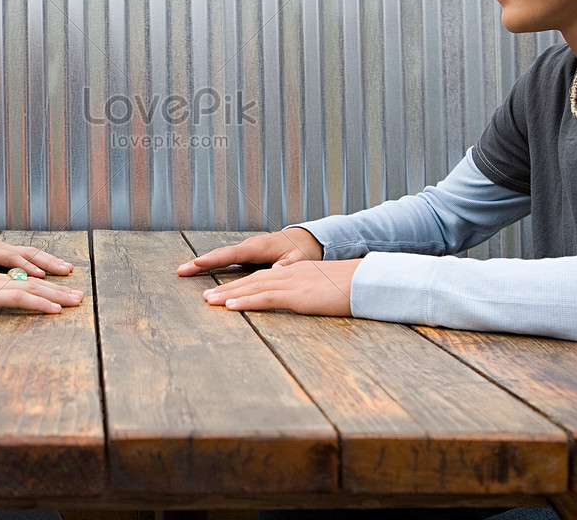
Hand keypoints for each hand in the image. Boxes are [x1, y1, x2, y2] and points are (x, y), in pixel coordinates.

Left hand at [0, 228, 74, 277]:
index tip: (41, 276)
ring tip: (69, 269)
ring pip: (33, 253)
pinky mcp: (7, 252)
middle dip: (50, 263)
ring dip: (51, 261)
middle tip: (68, 271)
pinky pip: (30, 255)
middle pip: (30, 254)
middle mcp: (2, 247)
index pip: (13, 259)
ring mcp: (6, 248)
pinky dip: (44, 260)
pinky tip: (54, 267)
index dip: (27, 267)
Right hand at [0, 261, 83, 315]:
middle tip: (80, 297)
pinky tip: (56, 309)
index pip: (21, 283)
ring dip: (58, 295)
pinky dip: (40, 303)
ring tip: (77, 301)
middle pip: (34, 283)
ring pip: (33, 289)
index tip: (59, 293)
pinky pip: (20, 298)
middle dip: (59, 290)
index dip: (42, 287)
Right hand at [176, 227, 321, 276]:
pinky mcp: (246, 254)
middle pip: (220, 254)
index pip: (232, 254)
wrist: (305, 239)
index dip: (215, 260)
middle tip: (180, 270)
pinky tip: (199, 270)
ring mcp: (246, 249)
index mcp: (259, 248)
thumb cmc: (302, 250)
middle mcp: (248, 246)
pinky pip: (225, 259)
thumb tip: (276, 270)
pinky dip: (211, 264)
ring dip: (202, 263)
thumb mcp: (300, 259)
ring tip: (183, 271)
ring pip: (220, 256)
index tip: (198, 263)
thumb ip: (288, 265)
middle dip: (200, 262)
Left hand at [201, 258, 359, 315]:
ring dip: (229, 294)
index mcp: (297, 271)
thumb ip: (312, 291)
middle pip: (252, 279)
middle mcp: (290, 273)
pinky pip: (265, 298)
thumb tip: (304, 298)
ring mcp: (292, 283)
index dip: (243, 284)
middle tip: (207, 296)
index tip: (226, 291)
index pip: (264, 277)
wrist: (369, 281)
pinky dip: (245, 301)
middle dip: (228, 287)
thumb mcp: (328, 289)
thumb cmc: (354, 287)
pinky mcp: (297, 295)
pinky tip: (230, 306)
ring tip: (210, 301)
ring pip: (253, 287)